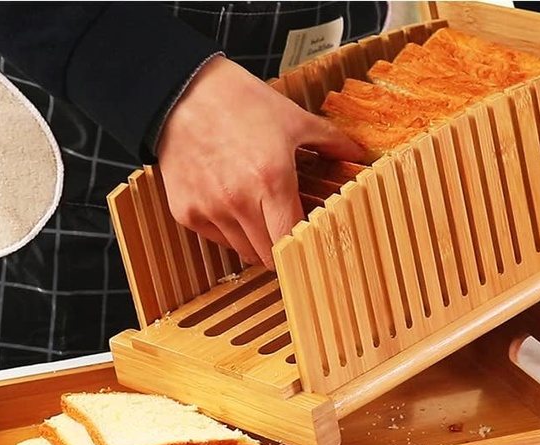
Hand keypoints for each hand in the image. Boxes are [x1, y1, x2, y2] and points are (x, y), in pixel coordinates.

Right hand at [155, 56, 364, 268]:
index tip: (308, 243)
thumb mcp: (292, 117)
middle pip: (268, 257)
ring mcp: (210, 210)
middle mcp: (240, 202)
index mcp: (272, 181)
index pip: (292, 243)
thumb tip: (356, 154)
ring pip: (243, 251)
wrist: (183, 92)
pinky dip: (227, 230)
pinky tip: (229, 203)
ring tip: (256, 213)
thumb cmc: (240, 102)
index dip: (302, 247)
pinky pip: (216, 239)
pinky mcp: (186, 213)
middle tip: (284, 230)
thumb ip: (329, 141)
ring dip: (254, 240)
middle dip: (280, 248)